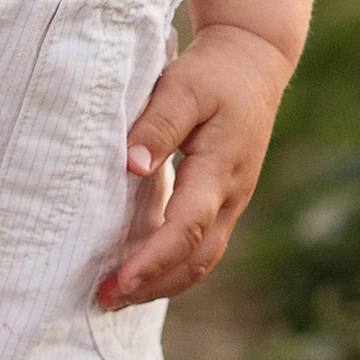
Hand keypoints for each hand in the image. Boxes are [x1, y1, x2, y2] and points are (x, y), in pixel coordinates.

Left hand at [95, 23, 292, 308]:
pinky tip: (137, 268)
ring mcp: (230, 201)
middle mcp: (230, 195)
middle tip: (104, 300)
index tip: (121, 280)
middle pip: (197, 260)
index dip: (154, 259)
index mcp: (220, 170)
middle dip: (153, 286)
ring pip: (201, 259)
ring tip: (114, 295)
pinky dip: (169, 264)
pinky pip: (199, 244)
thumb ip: (157, 126)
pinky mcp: (222, 198)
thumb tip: (131, 166)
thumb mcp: (182, 87)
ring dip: (161, 282)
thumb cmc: (214, 72)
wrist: (255, 59)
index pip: (187, 228)